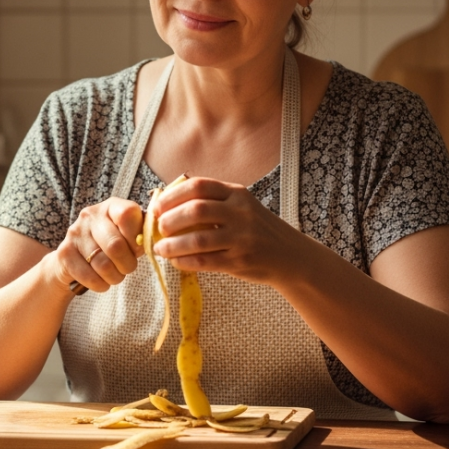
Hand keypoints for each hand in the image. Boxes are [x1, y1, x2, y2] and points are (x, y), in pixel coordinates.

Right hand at [52, 198, 144, 292]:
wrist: (73, 260)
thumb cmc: (109, 247)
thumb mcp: (127, 236)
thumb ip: (141, 235)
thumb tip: (152, 243)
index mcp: (111, 206)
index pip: (128, 214)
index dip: (137, 238)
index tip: (137, 250)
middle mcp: (90, 215)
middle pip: (116, 246)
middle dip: (127, 265)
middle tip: (127, 268)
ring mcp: (75, 233)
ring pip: (103, 265)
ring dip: (115, 277)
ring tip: (114, 275)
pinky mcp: (64, 253)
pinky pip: (90, 277)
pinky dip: (101, 285)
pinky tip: (101, 281)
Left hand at [151, 176, 304, 283]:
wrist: (290, 255)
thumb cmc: (256, 229)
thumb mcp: (240, 206)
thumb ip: (211, 200)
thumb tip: (164, 200)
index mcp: (237, 193)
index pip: (199, 186)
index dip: (173, 195)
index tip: (157, 207)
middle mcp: (241, 212)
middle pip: (196, 210)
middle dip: (170, 219)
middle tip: (158, 228)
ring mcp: (242, 237)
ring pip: (199, 239)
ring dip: (173, 245)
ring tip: (160, 249)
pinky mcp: (241, 261)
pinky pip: (206, 261)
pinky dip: (185, 262)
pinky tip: (176, 262)